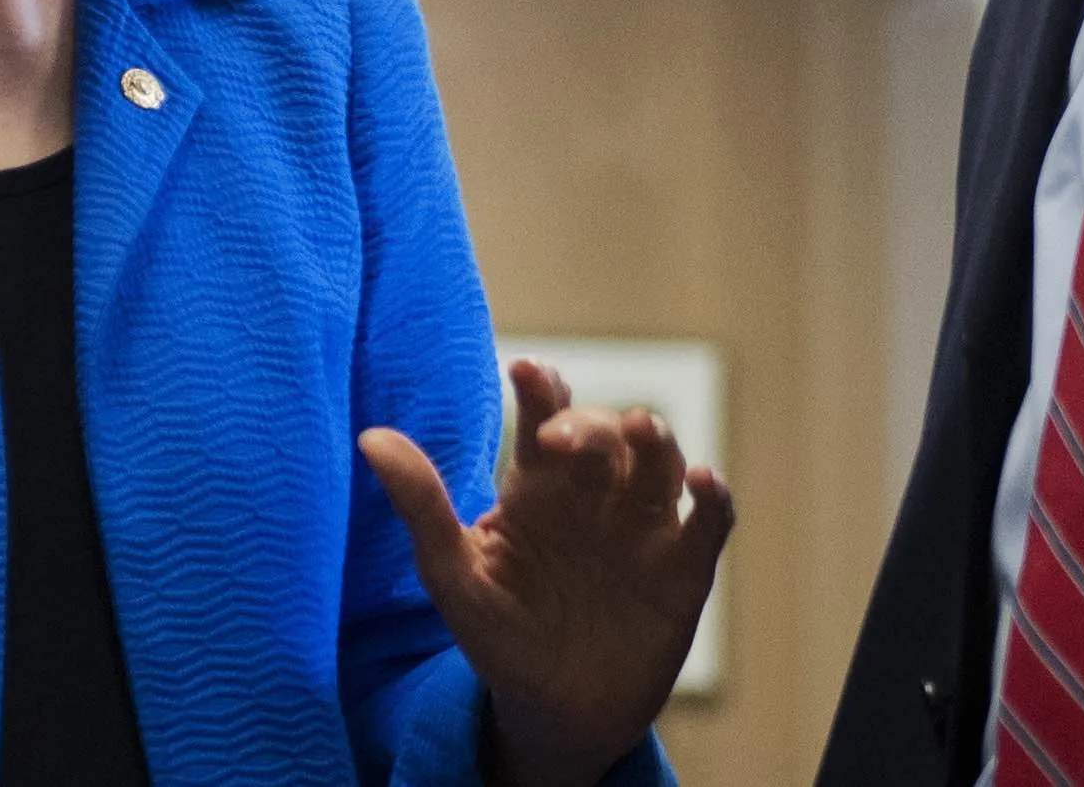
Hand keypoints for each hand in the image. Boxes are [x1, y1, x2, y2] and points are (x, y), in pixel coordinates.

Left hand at [361, 359, 733, 786]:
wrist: (554, 712)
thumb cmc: (501, 636)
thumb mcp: (454, 576)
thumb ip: (421, 506)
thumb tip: (369, 437)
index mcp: (540, 485)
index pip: (543, 418)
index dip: (541, 389)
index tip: (526, 371)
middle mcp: (597, 493)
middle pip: (605, 437)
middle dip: (588, 427)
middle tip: (561, 440)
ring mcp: (644, 527)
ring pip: (661, 463)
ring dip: (656, 441)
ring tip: (641, 429)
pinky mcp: (684, 568)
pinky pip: (707, 523)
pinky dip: (714, 498)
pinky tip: (704, 482)